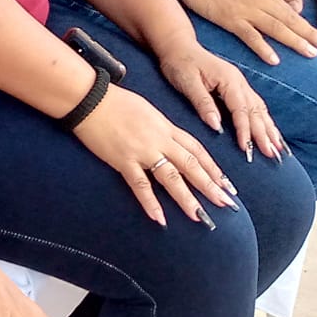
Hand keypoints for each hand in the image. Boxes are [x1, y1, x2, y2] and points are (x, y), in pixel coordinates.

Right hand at [71, 82, 238, 225]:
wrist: (90, 97)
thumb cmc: (114, 100)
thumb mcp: (146, 110)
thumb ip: (160, 128)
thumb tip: (169, 141)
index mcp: (166, 127)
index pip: (196, 150)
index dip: (213, 168)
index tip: (226, 184)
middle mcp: (160, 140)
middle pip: (191, 165)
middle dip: (211, 186)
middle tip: (227, 204)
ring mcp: (142, 151)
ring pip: (171, 177)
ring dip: (187, 199)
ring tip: (201, 217)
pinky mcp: (123, 160)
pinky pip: (140, 184)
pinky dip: (150, 202)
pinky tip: (159, 218)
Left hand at [155, 39, 287, 160]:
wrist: (178, 45)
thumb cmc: (180, 63)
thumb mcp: (187, 82)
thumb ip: (203, 103)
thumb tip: (217, 127)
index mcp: (229, 80)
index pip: (240, 110)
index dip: (244, 130)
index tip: (246, 149)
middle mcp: (239, 82)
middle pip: (255, 111)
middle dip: (264, 134)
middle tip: (271, 155)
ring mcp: (240, 83)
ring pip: (259, 109)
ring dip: (269, 129)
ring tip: (277, 149)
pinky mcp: (237, 87)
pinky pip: (255, 105)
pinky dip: (265, 120)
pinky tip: (270, 132)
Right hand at [170, 0, 316, 65]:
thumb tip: (268, 4)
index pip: (291, 11)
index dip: (308, 25)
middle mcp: (260, 0)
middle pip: (290, 20)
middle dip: (310, 34)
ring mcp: (246, 10)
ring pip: (276, 28)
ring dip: (295, 41)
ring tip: (311, 53)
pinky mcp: (230, 19)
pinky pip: (250, 36)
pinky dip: (264, 48)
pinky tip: (275, 59)